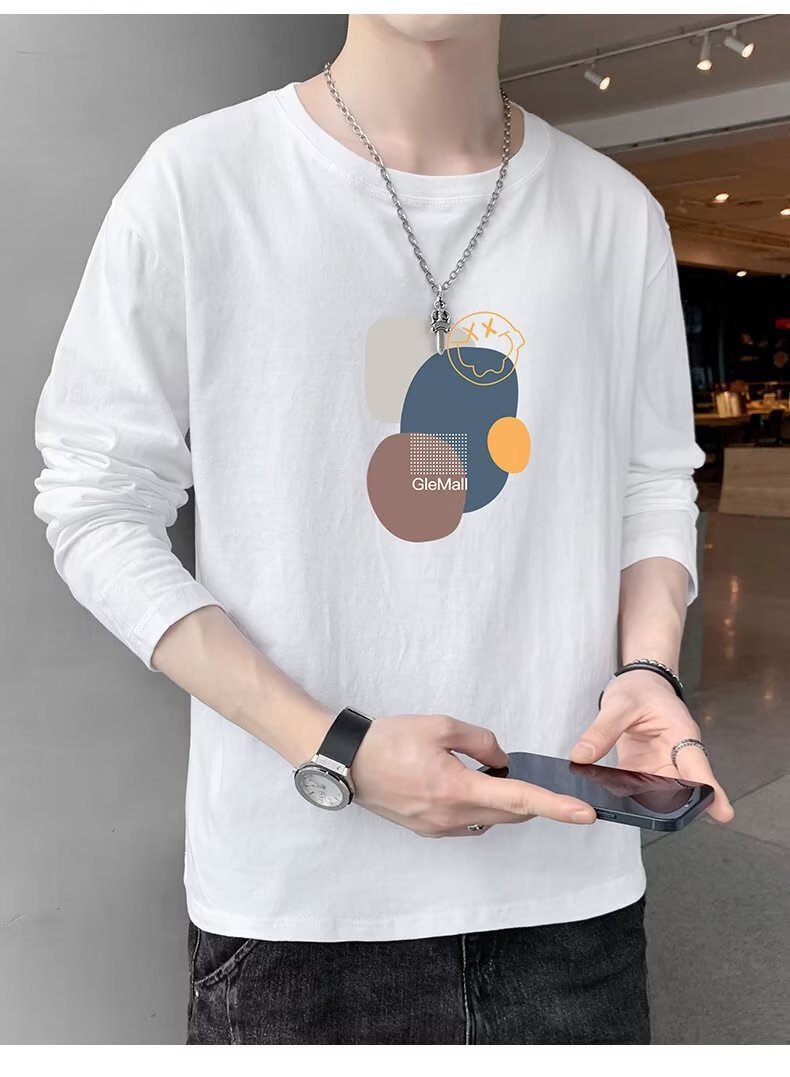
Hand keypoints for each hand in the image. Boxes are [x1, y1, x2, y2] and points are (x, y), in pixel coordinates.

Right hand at [351, 714, 595, 836]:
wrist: (346, 763)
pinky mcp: (428, 829)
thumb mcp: (439, 725)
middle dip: (529, 798)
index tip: (585, 813)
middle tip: (538, 778)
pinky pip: (469, 823)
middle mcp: (451, 816)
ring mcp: (439, 828)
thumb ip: (480, 740)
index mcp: (457, 788)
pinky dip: (480, 806)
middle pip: (509, 813)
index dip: (556, 806)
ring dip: (502, 801)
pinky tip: (467, 784)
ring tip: (492, 774)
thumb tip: (500, 759)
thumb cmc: (388, 740)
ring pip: (489, 820)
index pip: (518, 799)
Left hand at [570, 670, 733, 822]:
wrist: (638, 684)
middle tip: (652, 818)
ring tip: (623, 813)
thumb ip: (603, 730)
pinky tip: (607, 800)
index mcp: (682, 734)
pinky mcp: (642, 770)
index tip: (722, 813)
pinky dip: (623, 794)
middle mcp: (675, 755)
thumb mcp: (620, 704)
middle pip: (681, 789)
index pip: (699, 766)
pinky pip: (635, 788)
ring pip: (657, 793)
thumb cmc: (641, 690)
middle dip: (670, 806)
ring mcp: (659, 765)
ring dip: (642, 804)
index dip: (711, 791)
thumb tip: (581, 757)